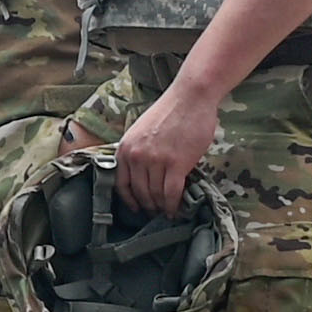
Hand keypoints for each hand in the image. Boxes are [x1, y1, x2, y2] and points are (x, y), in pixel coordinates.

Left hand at [110, 84, 218, 221]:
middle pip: (140, 192)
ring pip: (156, 195)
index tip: (137, 209)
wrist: (190, 97)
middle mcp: (136, 156)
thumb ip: (139, 152)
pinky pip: (172, 193)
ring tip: (168, 212)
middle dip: (149, 206)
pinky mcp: (176, 164)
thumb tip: (144, 176)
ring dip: (162, 207)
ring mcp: (155, 160)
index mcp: (125, 148)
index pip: (121, 184)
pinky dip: (174, 205)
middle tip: (157, 213)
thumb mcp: (141, 131)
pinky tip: (177, 210)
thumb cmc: (170, 112)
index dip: (130, 201)